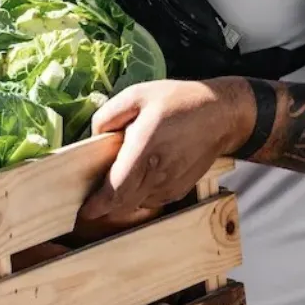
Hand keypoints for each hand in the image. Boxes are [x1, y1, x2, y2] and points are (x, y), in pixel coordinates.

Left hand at [78, 78, 254, 219]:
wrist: (221, 114)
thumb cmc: (177, 101)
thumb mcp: (137, 95)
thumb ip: (109, 115)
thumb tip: (94, 137)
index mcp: (145, 147)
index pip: (117, 188)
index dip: (98, 204)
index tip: (83, 210)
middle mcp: (158, 171)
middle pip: (124, 203)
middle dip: (103, 207)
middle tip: (88, 201)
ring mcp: (171, 184)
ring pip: (137, 204)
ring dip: (121, 200)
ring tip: (113, 182)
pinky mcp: (180, 189)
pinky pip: (151, 200)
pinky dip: (138, 196)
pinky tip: (137, 178)